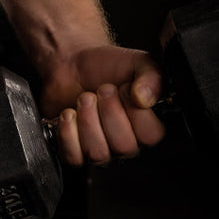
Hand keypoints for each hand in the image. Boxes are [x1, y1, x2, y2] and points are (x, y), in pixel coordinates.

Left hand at [38, 45, 165, 166]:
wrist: (72, 64)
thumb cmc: (106, 66)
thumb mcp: (137, 62)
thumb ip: (151, 76)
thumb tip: (145, 98)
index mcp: (146, 124)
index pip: (151, 135)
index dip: (135, 110)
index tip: (124, 88)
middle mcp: (126, 141)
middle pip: (124, 146)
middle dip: (108, 111)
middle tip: (102, 89)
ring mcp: (101, 149)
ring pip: (98, 153)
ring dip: (87, 119)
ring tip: (85, 98)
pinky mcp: (76, 150)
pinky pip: (74, 156)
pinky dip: (68, 132)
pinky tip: (70, 113)